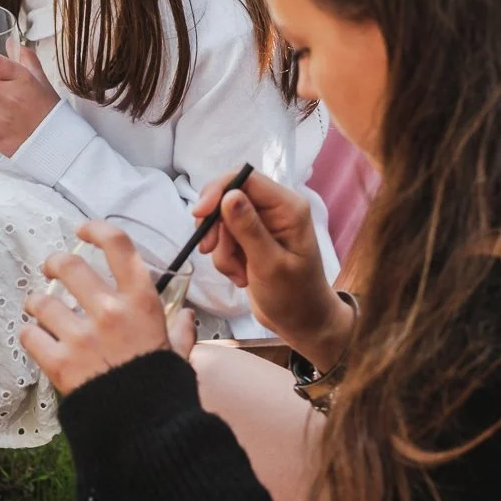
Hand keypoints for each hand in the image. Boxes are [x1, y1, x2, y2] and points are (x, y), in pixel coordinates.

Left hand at [21, 222, 193, 396]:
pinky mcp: (60, 362)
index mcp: (142, 302)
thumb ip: (180, 332)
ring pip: (42, 302)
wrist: (145, 429)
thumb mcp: (178, 353)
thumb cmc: (162, 389)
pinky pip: (30, 335)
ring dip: (35, 302)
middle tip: (51, 268)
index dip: (97, 230)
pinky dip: (29, 334)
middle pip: (69, 266)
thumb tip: (186, 318)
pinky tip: (35, 337)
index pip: (118, 246)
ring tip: (36, 307)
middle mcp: (111, 311)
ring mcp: (83, 336)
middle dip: (54, 263)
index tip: (83, 230)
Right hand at [194, 169, 349, 368]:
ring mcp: (261, 224)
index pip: (245, 178)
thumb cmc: (294, 296)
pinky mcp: (250, 240)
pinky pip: (224, 239)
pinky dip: (226, 259)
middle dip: (217, 228)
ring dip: (222, 251)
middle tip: (211, 250)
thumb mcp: (269, 264)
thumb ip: (248, 229)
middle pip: (228, 198)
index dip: (218, 191)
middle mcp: (275, 209)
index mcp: (288, 206)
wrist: (301, 323)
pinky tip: (241, 277)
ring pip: (222, 222)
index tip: (199, 215)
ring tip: (239, 274)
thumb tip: (228, 195)